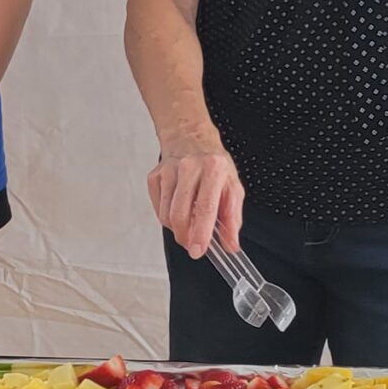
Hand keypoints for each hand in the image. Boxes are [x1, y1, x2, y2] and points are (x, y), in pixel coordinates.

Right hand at [147, 137, 243, 257]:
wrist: (190, 138)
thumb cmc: (213, 164)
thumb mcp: (233, 187)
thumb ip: (233, 218)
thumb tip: (230, 244)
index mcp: (213, 169)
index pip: (205, 207)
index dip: (201, 233)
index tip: (199, 250)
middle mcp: (189, 167)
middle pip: (179, 214)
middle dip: (185, 237)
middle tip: (193, 244)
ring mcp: (168, 171)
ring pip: (166, 215)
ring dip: (177, 228)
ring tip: (189, 222)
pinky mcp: (154, 176)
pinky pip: (158, 209)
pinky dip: (167, 216)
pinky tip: (178, 208)